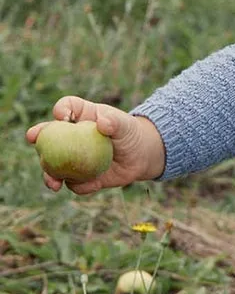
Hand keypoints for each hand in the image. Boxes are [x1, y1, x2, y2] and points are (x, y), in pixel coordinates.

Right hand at [26, 96, 165, 195]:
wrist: (140, 156)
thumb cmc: (130, 133)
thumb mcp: (125, 125)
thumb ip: (115, 122)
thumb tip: (102, 123)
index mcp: (81, 117)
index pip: (66, 107)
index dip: (61, 109)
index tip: (61, 117)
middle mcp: (71, 138)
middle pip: (49, 137)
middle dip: (38, 139)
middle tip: (33, 141)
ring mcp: (73, 158)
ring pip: (54, 166)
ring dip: (50, 176)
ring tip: (54, 184)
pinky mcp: (81, 177)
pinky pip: (76, 184)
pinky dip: (81, 186)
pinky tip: (93, 185)